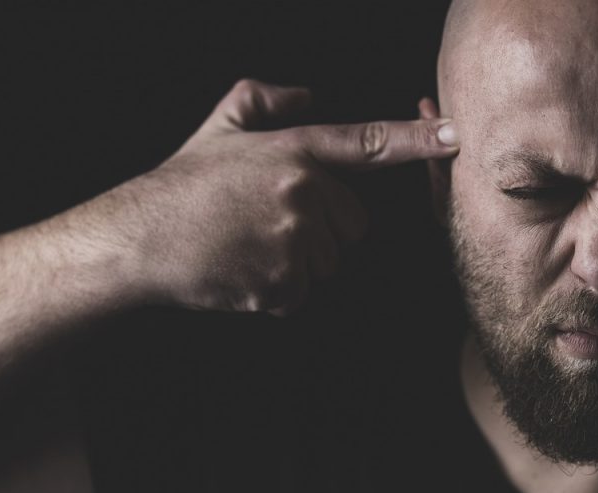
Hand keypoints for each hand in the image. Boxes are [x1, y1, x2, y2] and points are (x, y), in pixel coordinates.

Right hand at [121, 79, 458, 315]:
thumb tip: (308, 94)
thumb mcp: (218, 127)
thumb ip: (265, 99)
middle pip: (352, 226)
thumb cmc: (181, 185)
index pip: (368, 143)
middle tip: (265, 224)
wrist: (139, 240)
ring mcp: (294, 240)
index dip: (419, 141)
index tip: (458, 136)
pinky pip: (304, 294)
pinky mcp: (282, 283)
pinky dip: (279, 291)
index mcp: (294, 152)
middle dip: (321, 230)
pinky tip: (244, 271)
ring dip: (300, 263)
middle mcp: (302, 192)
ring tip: (250, 247)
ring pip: (330, 263)